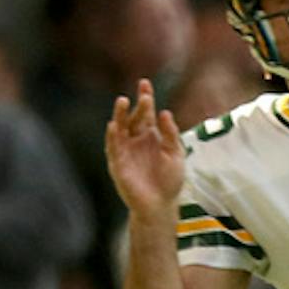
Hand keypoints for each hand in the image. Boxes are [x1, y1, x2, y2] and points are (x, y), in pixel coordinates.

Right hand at [104, 79, 187, 220]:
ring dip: (120, 115)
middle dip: (138, 105)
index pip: (146, 113)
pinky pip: (113, 147)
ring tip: (123, 102)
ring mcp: (126, 150)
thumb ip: (171, 135)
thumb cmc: (169, 181)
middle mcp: (136, 140)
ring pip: (120, 128)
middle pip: (134, 118)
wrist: (161, 205)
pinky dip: (112, 136)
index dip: (145, 98)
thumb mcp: (176, 155)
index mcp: (151, 136)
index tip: (145, 83)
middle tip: (143, 95)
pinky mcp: (118, 163)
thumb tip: (165, 112)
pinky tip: (113, 125)